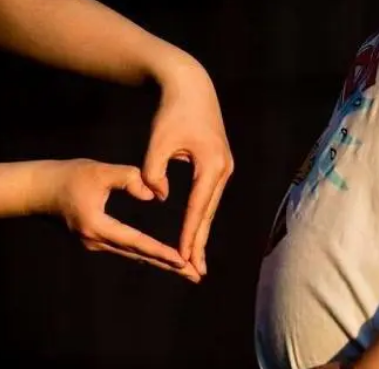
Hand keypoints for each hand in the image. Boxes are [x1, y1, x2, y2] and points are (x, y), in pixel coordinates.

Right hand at [48, 159, 197, 279]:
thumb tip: (153, 195)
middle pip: (140, 256)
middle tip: (196, 277)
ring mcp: (96, 244)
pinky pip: (128, 250)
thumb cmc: (68, 176)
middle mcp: (97, 241)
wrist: (38, 189)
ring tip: (187, 272)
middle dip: (170, 266)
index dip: (161, 252)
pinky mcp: (97, 240)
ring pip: (135, 255)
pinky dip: (148, 254)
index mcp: (98, 227)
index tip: (183, 261)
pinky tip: (164, 260)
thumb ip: (129, 178)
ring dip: (161, 263)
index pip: (136, 242)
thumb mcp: (100, 171)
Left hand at [142, 55, 232, 279]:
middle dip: (201, 242)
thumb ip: (154, 172)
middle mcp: (223, 170)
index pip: (197, 209)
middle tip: (196, 272)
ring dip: (202, 232)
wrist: (191, 86)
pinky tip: (196, 229)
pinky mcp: (218, 165)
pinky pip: (208, 197)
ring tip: (197, 258)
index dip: (189, 235)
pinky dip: (201, 215)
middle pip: (209, 213)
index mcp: (212, 166)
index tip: (183, 258)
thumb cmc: (173, 111)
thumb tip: (159, 197)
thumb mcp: (158, 141)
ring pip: (210, 207)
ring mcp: (224, 168)